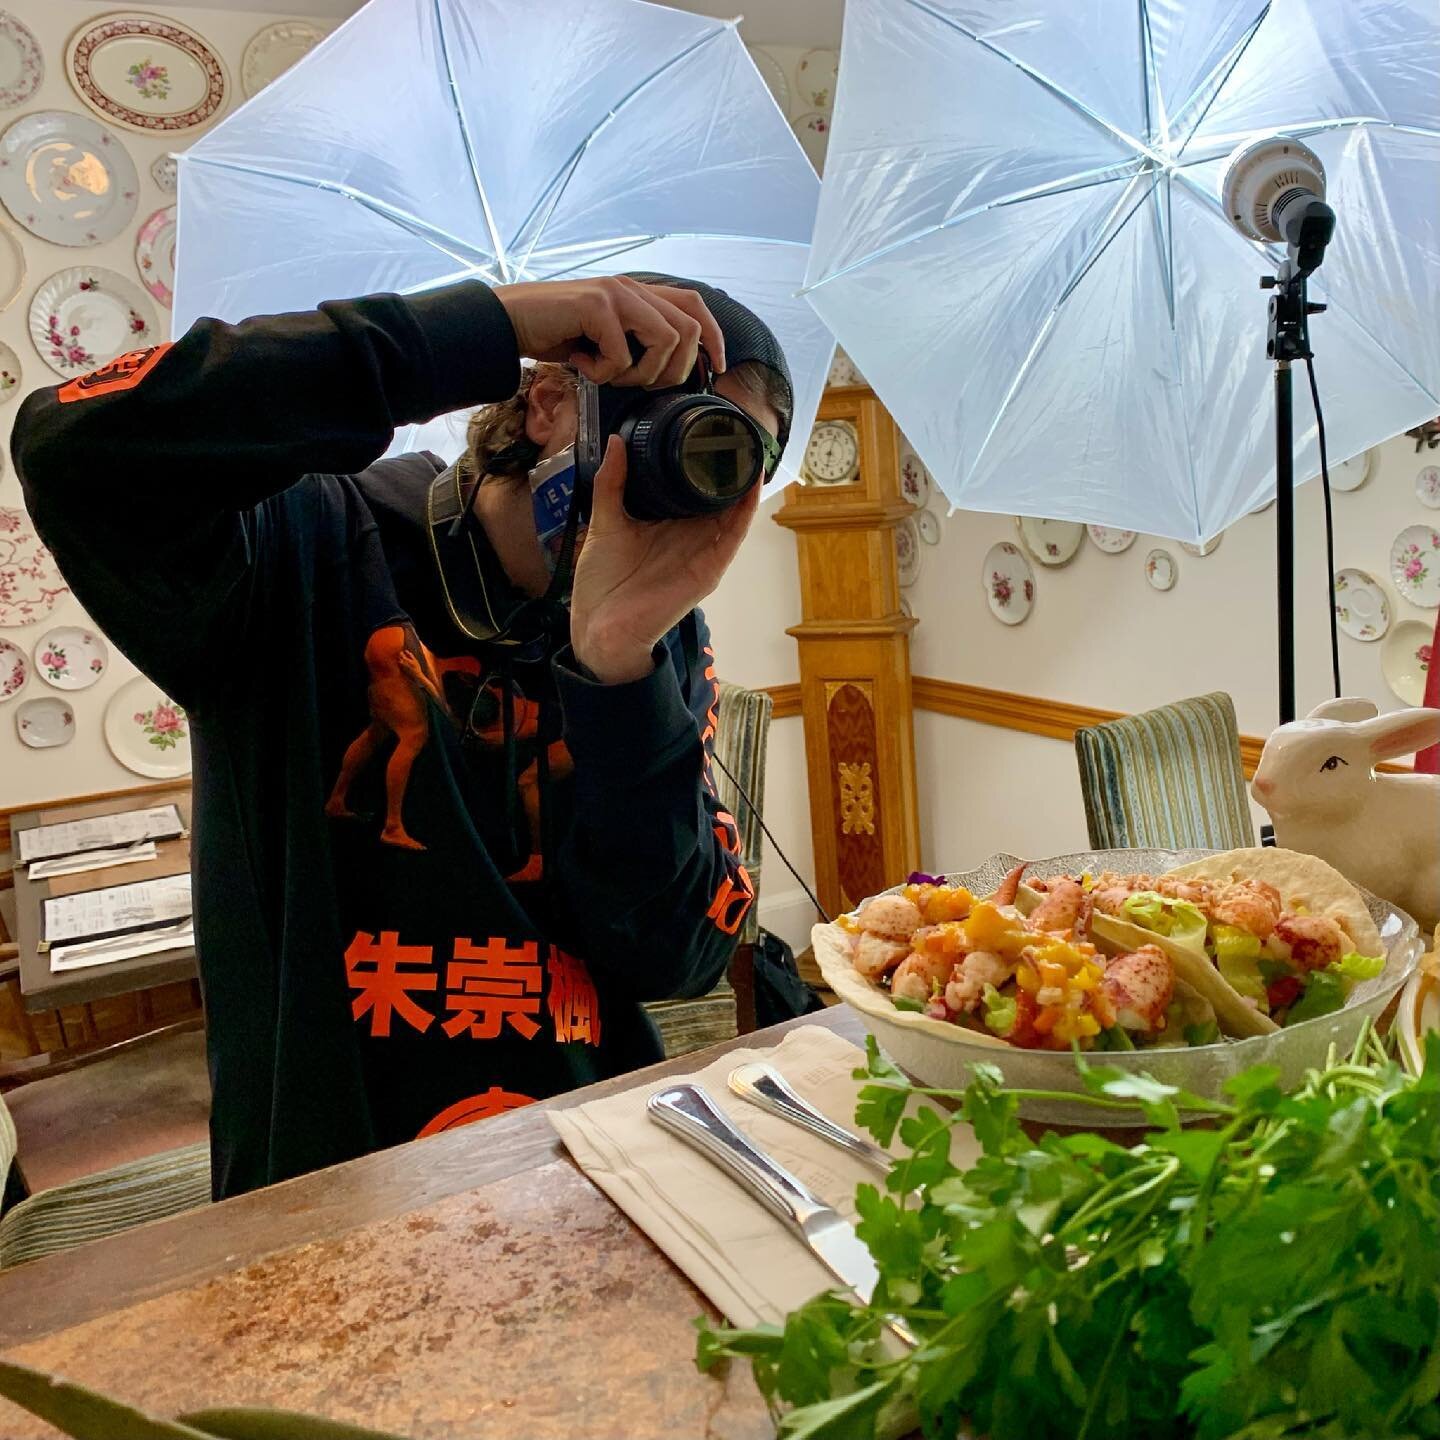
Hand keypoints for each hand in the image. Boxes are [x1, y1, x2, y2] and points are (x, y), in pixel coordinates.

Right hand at [493, 276, 725, 387]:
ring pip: (664, 341)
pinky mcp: (596, 306)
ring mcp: (616, 293)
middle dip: (674, 370)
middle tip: (642, 384)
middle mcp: (632, 288)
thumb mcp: (605, 339)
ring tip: (609, 375)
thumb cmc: (556, 335)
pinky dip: (603, 373)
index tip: (717, 368)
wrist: (509, 322)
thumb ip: (636, 343)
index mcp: (639, 294)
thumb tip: (670, 371)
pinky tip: (581, 364)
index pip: (694, 306)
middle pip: (688, 330)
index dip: (715, 337)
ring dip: (640, 373)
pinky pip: (621, 355)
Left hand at [570, 437, 759, 684]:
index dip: (706, 458)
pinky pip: (735, 536)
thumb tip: (618, 441)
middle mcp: (690, 535)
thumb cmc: (603, 584)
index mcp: (668, 523)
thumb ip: (612, 483)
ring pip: (735, 511)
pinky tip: (752, 482)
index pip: (695, 487)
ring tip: (752, 443)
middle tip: (738, 422)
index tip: (711, 424)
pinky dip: (746, 509)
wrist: (600, 629)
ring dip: (746, 480)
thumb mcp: (605, 523)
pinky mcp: (709, 569)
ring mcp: (703, 552)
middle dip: (732, 463)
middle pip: (720, 495)